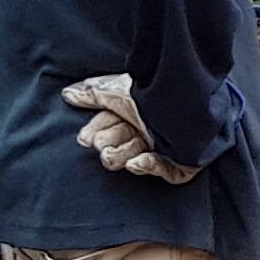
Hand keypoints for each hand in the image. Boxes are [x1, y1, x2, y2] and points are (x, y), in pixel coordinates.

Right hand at [62, 74, 198, 184]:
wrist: (191, 94)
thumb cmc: (155, 88)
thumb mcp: (119, 89)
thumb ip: (93, 93)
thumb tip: (68, 93)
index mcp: (133, 114)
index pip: (107, 128)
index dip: (95, 133)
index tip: (86, 137)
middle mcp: (147, 131)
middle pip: (117, 146)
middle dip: (108, 145)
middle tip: (103, 144)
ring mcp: (165, 147)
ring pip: (135, 158)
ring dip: (123, 155)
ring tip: (115, 153)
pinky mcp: (184, 162)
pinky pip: (166, 171)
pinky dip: (150, 166)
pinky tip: (138, 161)